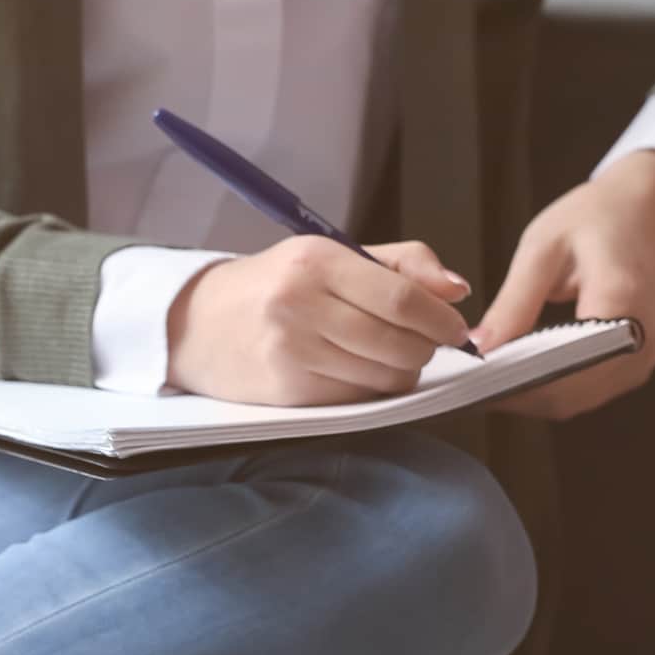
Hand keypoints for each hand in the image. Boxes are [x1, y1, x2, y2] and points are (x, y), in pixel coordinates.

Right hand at [165, 238, 473, 404]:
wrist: (197, 323)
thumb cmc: (280, 284)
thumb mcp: (334, 255)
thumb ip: (404, 264)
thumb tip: (458, 290)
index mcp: (317, 261)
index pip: (401, 297)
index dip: (440, 319)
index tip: (456, 329)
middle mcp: (299, 305)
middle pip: (397, 342)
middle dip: (426, 349)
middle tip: (428, 344)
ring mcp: (290, 352)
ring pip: (382, 376)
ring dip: (404, 372)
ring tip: (395, 356)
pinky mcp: (285, 391)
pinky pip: (355, 399)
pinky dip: (372, 390)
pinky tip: (361, 372)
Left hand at [472, 148, 654, 419]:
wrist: (652, 211)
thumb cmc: (600, 217)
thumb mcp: (544, 246)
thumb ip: (513, 302)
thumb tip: (479, 350)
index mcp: (621, 302)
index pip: (563, 368)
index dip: (513, 383)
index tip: (468, 380)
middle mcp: (639, 341)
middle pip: (566, 395)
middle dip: (512, 392)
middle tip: (464, 381)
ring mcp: (640, 359)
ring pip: (573, 401)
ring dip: (527, 394)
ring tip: (484, 376)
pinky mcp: (633, 365)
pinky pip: (583, 391)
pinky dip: (547, 387)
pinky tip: (517, 370)